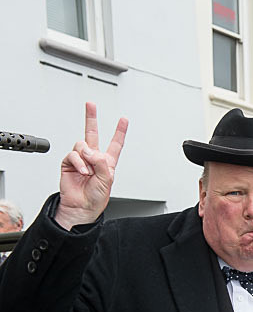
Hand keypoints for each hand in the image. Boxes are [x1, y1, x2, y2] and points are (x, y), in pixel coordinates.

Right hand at [56, 102, 127, 229]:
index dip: (119, 131)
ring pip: (82, 145)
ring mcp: (81, 159)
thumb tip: (90, 151)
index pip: (115, 143)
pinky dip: (79, 163)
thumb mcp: (108, 179)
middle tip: (90, 104)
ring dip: (87, 157)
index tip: (124, 120)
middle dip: (91, 118)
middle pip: (92, 133)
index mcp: (107, 162)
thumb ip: (102, 162)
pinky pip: (73, 154)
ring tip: (89, 170)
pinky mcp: (69, 163)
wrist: (82, 207)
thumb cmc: (96, 197)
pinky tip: (82, 171)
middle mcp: (94, 158)